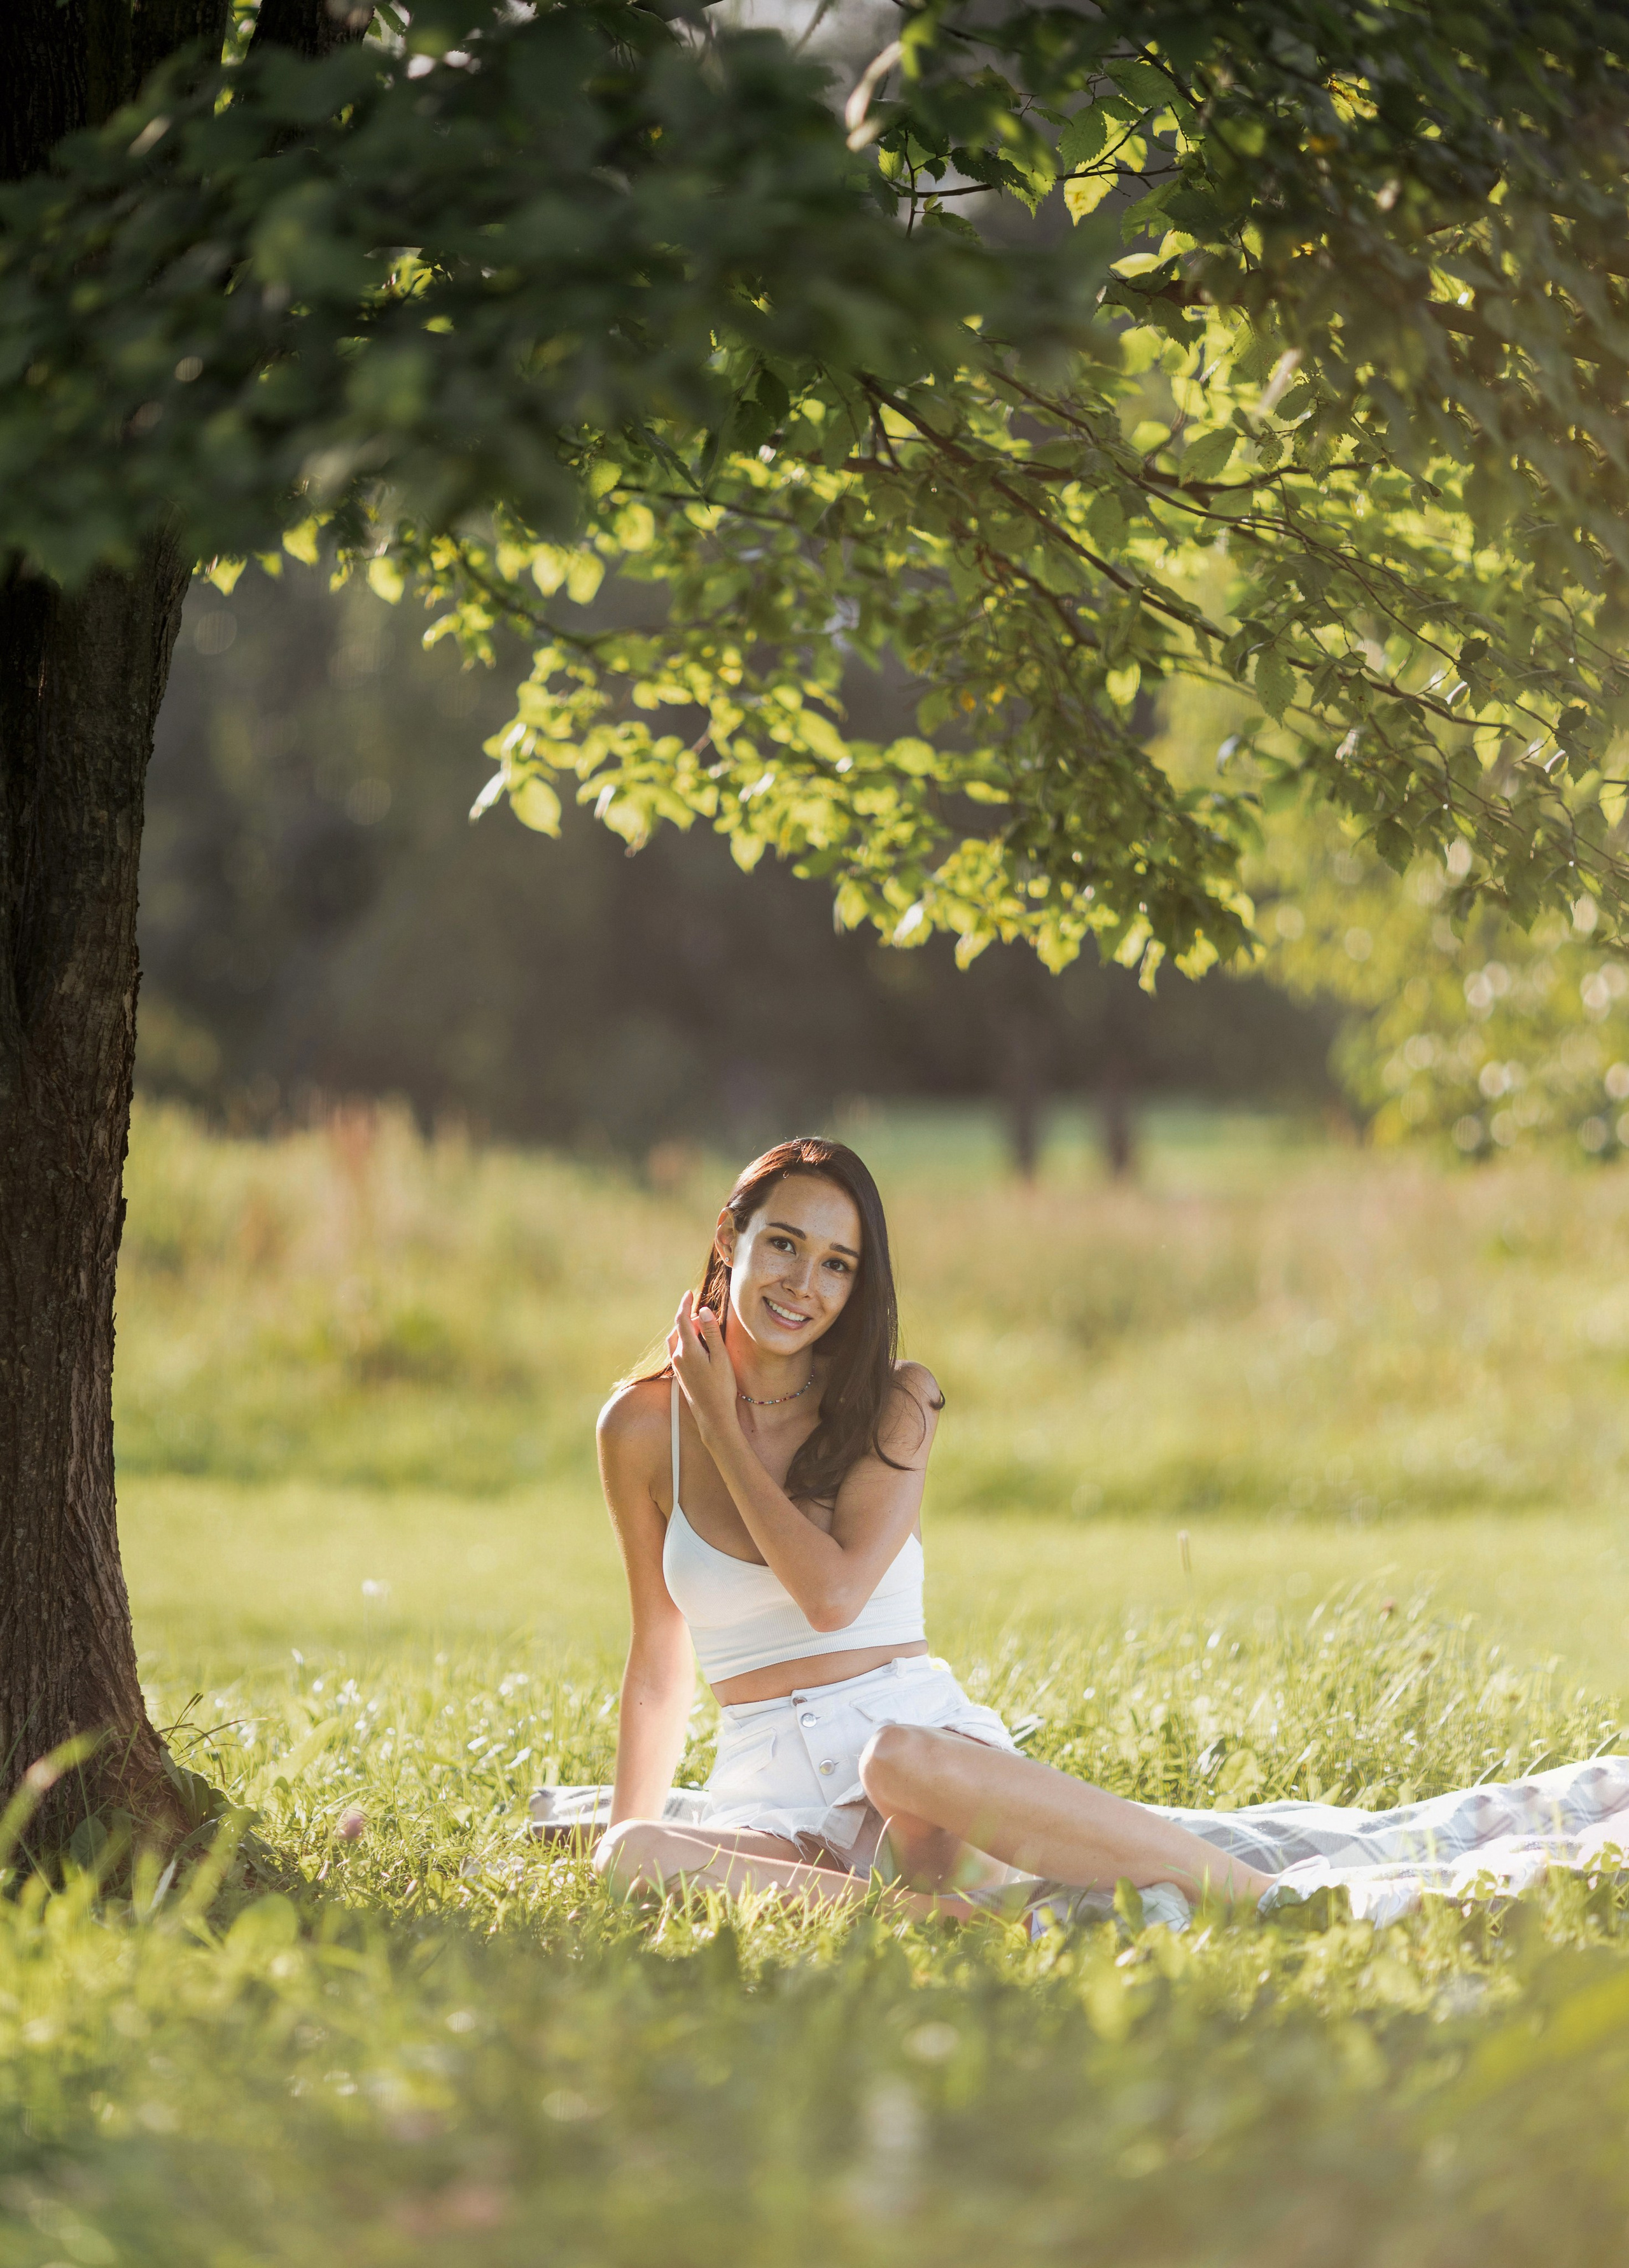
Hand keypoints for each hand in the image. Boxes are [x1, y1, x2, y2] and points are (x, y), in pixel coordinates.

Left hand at [667, 1290, 738, 1442]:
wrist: (713, 1417)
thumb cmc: (721, 1387)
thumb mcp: (721, 1357)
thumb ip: (711, 1332)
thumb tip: (703, 1310)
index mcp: (688, 1350)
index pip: (682, 1319)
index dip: (685, 1304)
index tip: (689, 1293)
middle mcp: (678, 1357)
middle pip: (678, 1329)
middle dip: (687, 1316)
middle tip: (701, 1311)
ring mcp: (678, 1367)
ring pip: (676, 1340)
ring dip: (684, 1329)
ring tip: (697, 1325)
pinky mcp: (680, 1375)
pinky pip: (677, 1350)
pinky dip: (684, 1340)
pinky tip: (695, 1345)